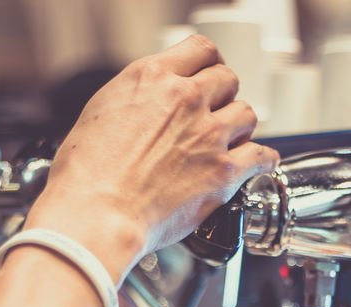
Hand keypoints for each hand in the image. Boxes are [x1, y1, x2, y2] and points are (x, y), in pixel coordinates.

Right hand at [25, 35, 279, 281]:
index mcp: (152, 78)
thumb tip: (148, 104)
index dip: (208, 64)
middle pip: (227, 80)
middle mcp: (185, 99)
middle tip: (214, 115)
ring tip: (230, 142)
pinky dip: (263, 161)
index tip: (208, 76)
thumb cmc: (87, 174)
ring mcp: (208, 134)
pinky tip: (258, 164)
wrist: (97, 213)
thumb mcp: (101, 111)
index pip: (201, 49)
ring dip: (239, 128)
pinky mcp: (224, 171)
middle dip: (222, 97)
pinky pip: (262, 156)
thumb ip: (136, 99)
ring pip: (246, 114)